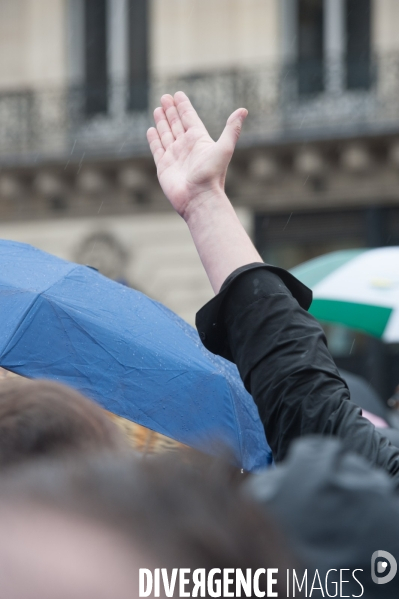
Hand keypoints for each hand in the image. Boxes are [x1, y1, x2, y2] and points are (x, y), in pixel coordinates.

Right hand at [147, 92, 247, 221]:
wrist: (199, 199)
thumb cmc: (212, 176)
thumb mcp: (224, 149)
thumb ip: (232, 129)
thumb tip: (243, 110)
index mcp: (200, 140)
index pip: (190, 118)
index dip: (184, 106)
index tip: (178, 94)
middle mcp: (187, 147)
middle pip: (177, 124)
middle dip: (170, 111)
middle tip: (164, 97)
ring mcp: (174, 156)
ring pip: (166, 134)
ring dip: (162, 121)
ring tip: (157, 109)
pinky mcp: (163, 166)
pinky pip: (157, 148)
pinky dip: (153, 139)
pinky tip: (151, 129)